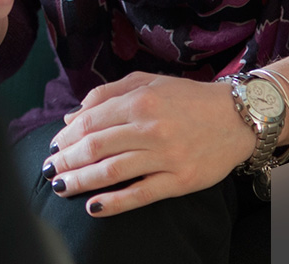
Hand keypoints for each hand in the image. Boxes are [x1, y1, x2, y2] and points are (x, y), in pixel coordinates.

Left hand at [43, 72, 258, 217]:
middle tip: (50, 170)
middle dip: (67, 160)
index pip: (90, 121)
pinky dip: (114, 202)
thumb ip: (108, 94)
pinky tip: (93, 206)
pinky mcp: (180, 181)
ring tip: (61, 187)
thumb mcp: (148, 83)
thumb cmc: (188, 99)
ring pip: (112, 171)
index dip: (66, 137)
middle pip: (96, 147)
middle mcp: (151, 128)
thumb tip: (73, 116)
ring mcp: (166, 156)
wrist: (238, 118)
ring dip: (81, 181)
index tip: (53, 147)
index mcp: (141, 101)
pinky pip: (141, 194)